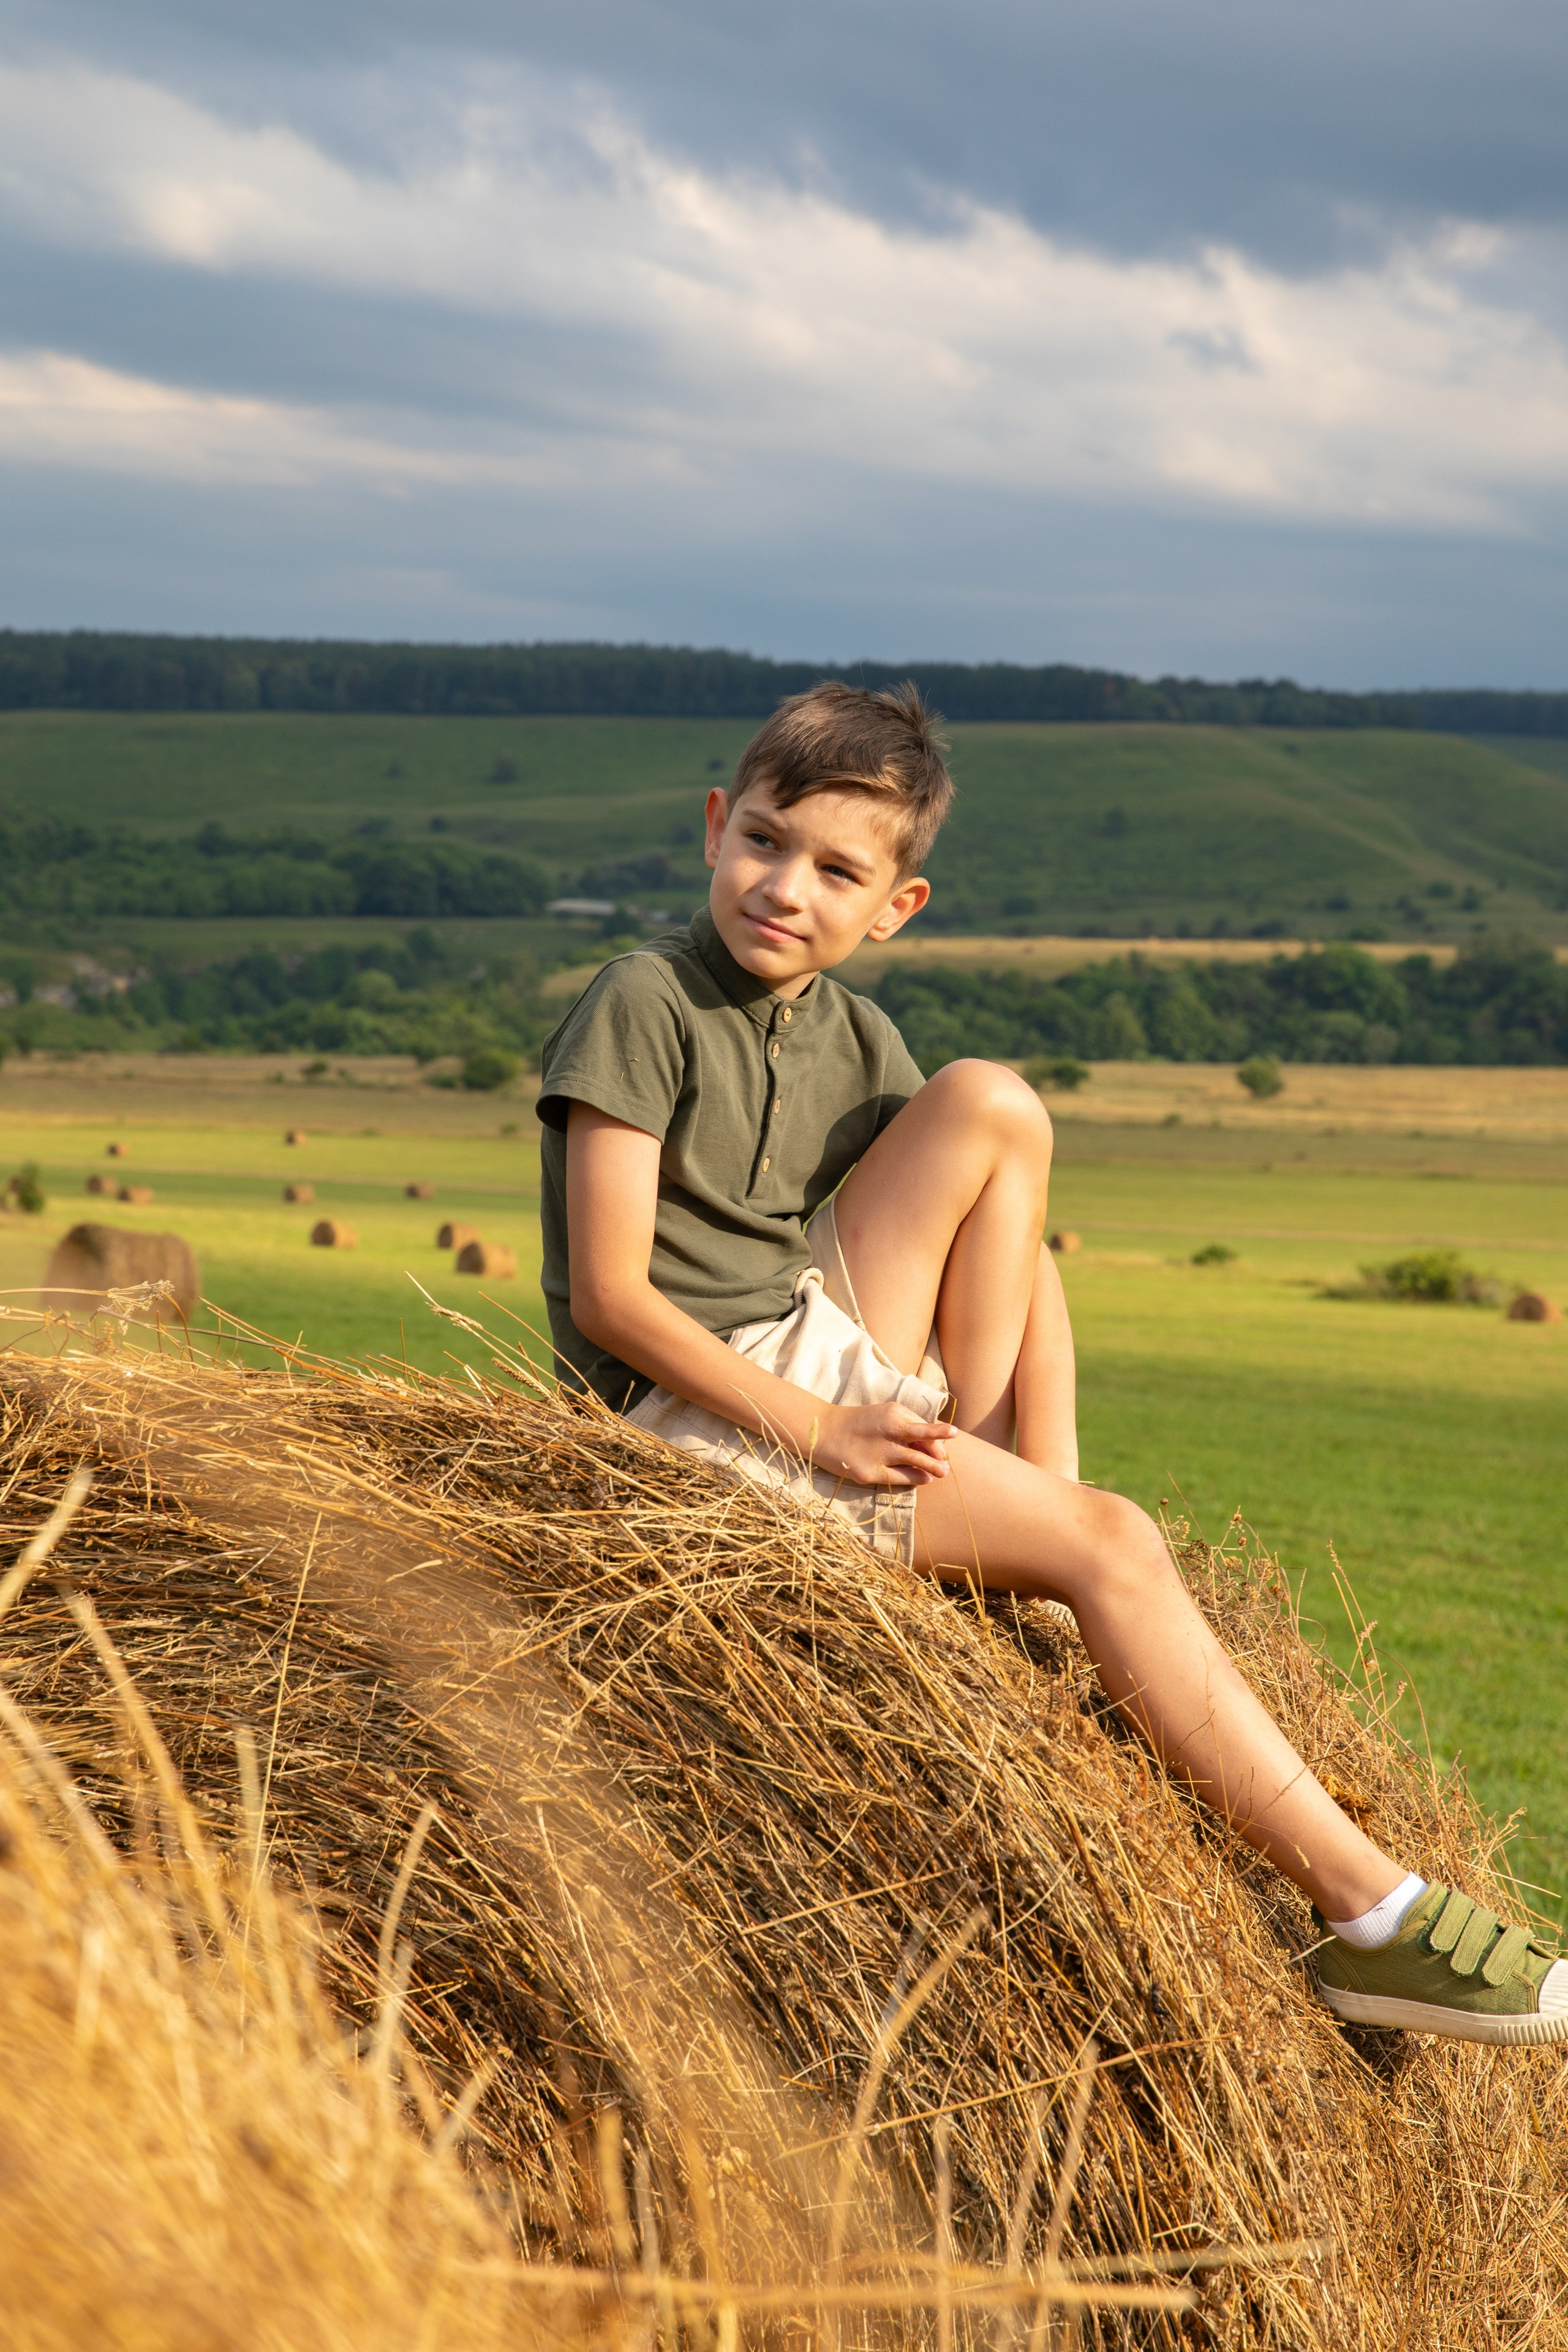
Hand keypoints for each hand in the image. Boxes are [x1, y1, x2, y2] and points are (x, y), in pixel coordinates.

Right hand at [813, 1401, 956, 1487]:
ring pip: (918, 1460)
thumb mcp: (884, 1414)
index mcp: (895, 1413)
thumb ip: (907, 1423)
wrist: (824, 1432)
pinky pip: (902, 1477)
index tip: (944, 1446)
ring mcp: (881, 1452)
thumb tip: (932, 1440)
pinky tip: (924, 1479)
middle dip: (940, 1454)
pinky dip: (917, 1478)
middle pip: (926, 1441)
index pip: (925, 1427)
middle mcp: (890, 1431)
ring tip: (943, 1472)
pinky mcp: (871, 1472)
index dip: (939, 1437)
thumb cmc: (859, 1423)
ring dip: (934, 1468)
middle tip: (946, 1464)